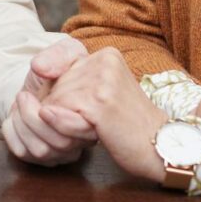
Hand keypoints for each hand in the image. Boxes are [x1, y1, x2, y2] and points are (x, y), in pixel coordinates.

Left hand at [3, 37, 94, 166]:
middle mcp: (85, 137)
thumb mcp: (66, 52)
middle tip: (24, 96)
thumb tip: (40, 68)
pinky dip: (12, 132)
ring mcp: (66, 150)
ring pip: (42, 150)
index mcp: (97, 115)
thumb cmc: (59, 71)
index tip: (45, 101)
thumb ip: (60, 55)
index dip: (60, 119)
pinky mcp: (45, 157)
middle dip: (33, 118)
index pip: (85, 131)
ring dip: (21, 123)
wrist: (41, 83)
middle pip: (62, 143)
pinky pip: (25, 153)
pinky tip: (14, 117)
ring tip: (21, 101)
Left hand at [35, 47, 167, 183]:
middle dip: (67, 113)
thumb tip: (37, 79)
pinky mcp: (100, 103)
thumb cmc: (128, 124)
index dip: (67, 100)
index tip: (94, 111)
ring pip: (54, 104)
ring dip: (70, 124)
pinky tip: (94, 132)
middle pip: (54, 89)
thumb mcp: (100, 94)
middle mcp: (103, 61)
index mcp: (105, 55)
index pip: (58, 74)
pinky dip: (68, 130)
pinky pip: (60, 117)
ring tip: (101, 127)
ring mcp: (102, 80)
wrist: (162, 146)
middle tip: (99, 122)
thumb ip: (70, 82)